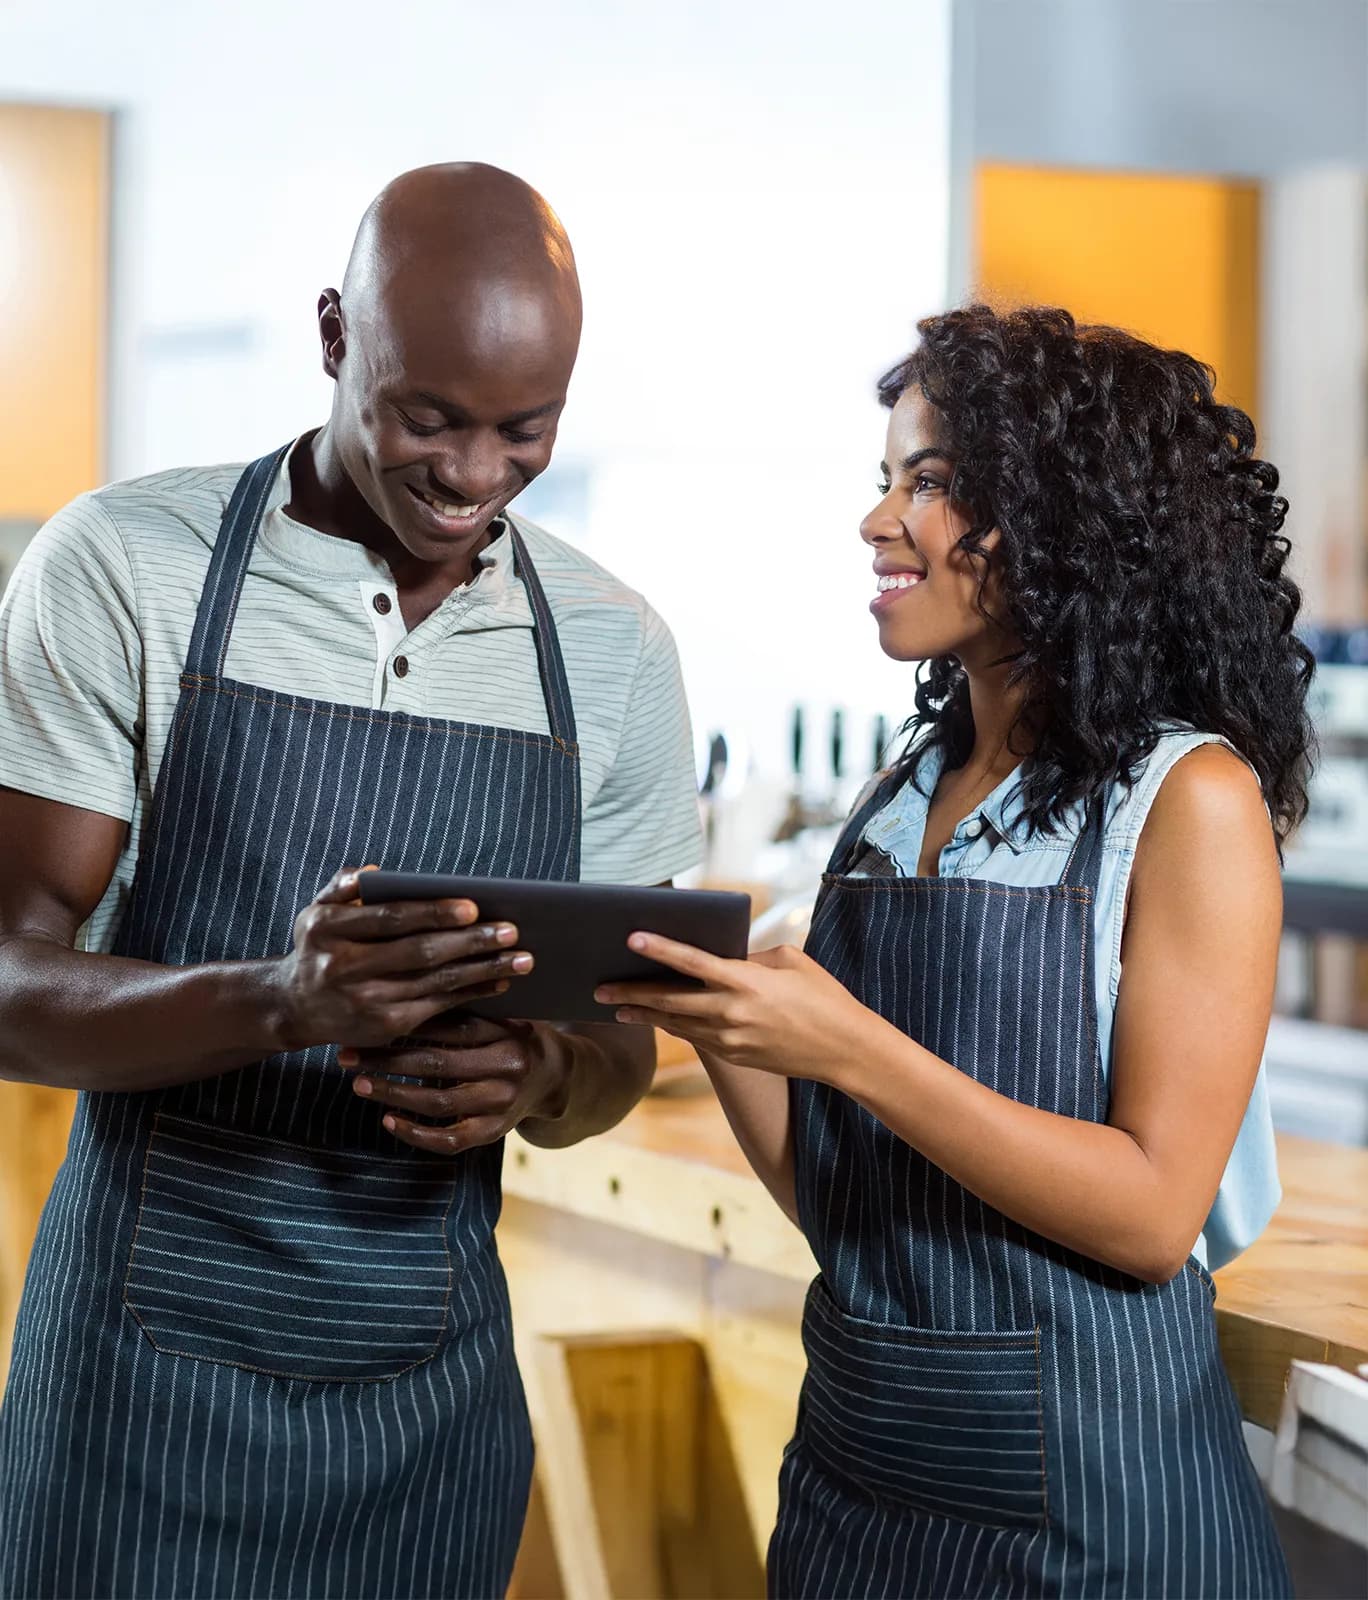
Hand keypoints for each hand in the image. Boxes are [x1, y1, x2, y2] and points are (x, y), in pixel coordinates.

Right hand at [272, 868, 533, 1050]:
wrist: (294, 1006)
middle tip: (512, 931)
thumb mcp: (316, 911)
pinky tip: (498, 981)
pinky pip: (438, 1006)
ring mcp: (365, 1001)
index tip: (473, 907)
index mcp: (327, 929)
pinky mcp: (384, 1027)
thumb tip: (375, 872)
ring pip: (436, 982)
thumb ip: (343, 886)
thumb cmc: (319, 946)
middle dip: (471, 942)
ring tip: (522, 959)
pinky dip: (471, 993)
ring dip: (484, 970)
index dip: (434, 913)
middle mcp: (342, 968)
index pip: (390, 919)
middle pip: (420, 953)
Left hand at [337, 1012, 568, 1154]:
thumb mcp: (500, 1013)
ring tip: (359, 1084)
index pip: (450, 1026)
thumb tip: (404, 979)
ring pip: (439, 1102)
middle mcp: (507, 1068)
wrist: (557, 1077)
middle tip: (348, 1054)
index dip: (405, 1023)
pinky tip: (389, 1121)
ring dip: (393, 1093)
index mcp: (507, 1031)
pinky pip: (451, 1140)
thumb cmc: (514, 1035)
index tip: (365, 1018)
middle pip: (438, 1064)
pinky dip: (417, 1133)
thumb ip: (465, 1003)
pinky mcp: (495, 1132)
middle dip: (387, 1059)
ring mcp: (502, 1103)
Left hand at [595, 934, 883, 1082]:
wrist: (845, 1050)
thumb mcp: (791, 962)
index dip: (660, 949)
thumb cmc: (824, 997)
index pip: (693, 963)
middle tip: (599, 988)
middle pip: (671, 1001)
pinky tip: (658, 1019)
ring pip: (677, 1024)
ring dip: (646, 1015)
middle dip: (632, 994)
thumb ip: (750, 958)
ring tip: (616, 1007)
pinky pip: (697, 1038)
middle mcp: (732, 1012)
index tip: (631, 938)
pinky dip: (675, 1026)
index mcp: (747, 982)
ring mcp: (732, 1039)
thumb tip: (723, 958)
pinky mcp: (735, 1056)